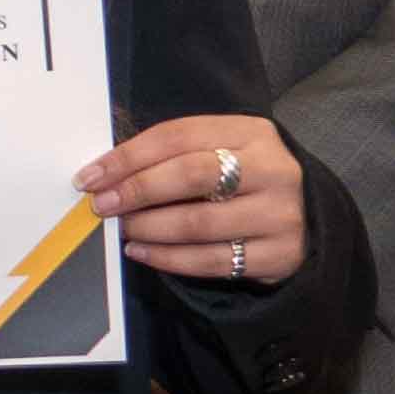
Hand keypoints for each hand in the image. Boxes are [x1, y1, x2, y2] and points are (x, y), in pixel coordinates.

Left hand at [87, 115, 305, 287]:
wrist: (304, 220)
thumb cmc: (243, 182)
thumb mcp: (220, 153)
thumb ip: (172, 156)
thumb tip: (104, 174)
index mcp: (252, 133)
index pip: (179, 136)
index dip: (128, 156)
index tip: (90, 176)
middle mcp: (273, 169)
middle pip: (191, 175)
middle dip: (137, 190)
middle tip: (100, 205)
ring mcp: (280, 214)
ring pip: (198, 223)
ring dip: (148, 228)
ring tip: (122, 229)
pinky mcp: (279, 254)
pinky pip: (211, 261)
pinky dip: (167, 258)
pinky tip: (140, 252)